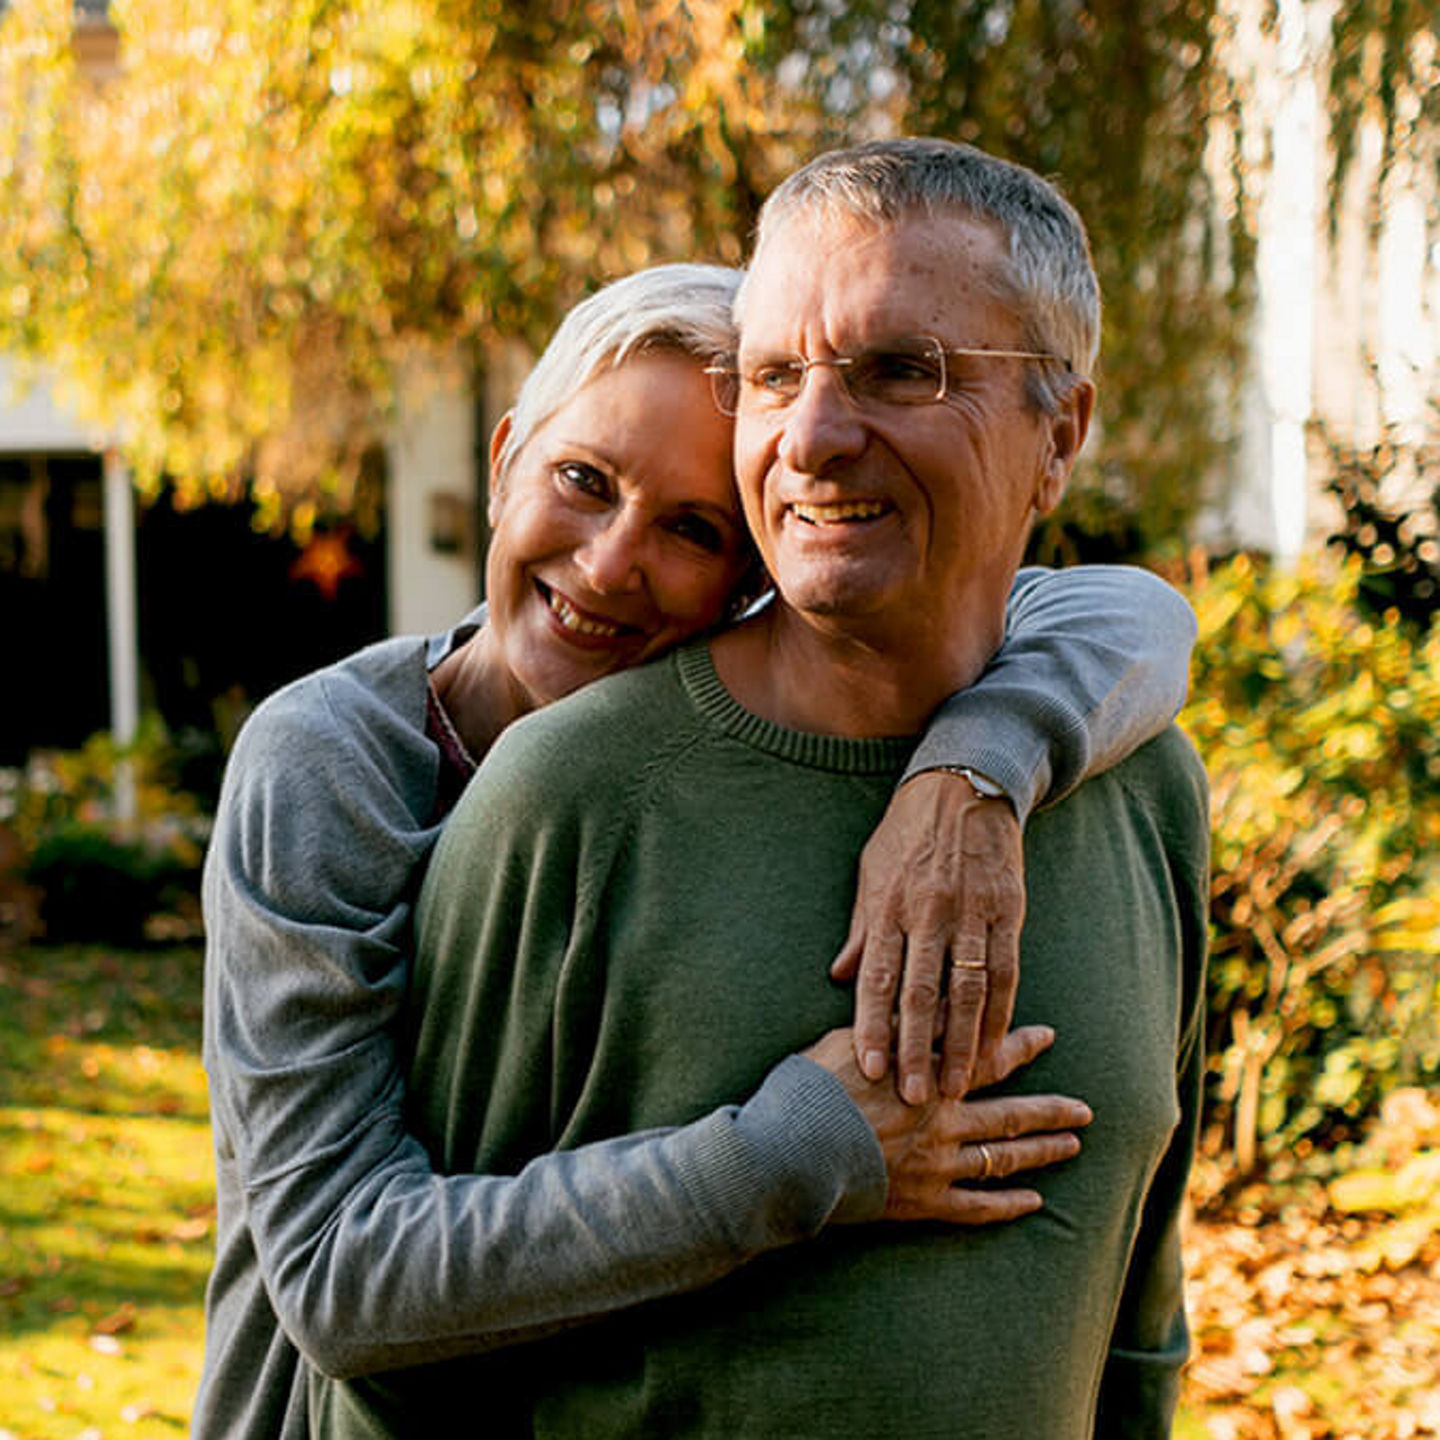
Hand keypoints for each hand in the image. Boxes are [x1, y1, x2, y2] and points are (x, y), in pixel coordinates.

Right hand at [804, 1025, 1089, 1223]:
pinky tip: (1034, 1203)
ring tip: (1072, 1147)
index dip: (1017, 1046)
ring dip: (1041, 1152)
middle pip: (1009, 1113)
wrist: (791, 1150)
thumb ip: (887, 1023)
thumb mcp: (847, 1041)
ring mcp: (936, 1163)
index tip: (1048, 1037)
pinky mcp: (922, 1201)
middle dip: (1050, 1109)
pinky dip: (1007, 1204)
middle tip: (1086, 1109)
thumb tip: (913, 996)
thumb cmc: (810, 1090)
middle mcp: (942, 1118)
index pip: (982, 1056)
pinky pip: (977, 1207)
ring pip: (1002, 1157)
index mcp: (925, 1076)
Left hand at [831, 769, 1024, 1103]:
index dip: (873, 1027)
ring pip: (966, 990)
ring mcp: (971, 913)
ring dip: (962, 1044)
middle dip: (916, 1049)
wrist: (964, 785)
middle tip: (912, 1098)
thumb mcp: (870, 871)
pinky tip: (998, 1046)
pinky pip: (1006, 971)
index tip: (869, 1070)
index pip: (877, 978)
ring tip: (957, 1088)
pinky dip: (1002, 1013)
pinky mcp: (1009, 911)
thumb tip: (841, 976)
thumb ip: (861, 927)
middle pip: (920, 993)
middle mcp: (929, 913)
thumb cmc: (907, 833)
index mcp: (889, 905)